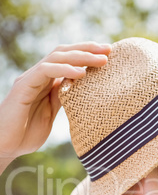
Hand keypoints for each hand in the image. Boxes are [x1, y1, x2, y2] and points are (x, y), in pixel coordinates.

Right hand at [0, 41, 110, 172]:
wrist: (4, 146)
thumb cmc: (26, 134)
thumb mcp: (51, 114)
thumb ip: (62, 98)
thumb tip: (79, 88)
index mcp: (46, 82)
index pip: (68, 60)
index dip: (87, 55)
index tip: (109, 55)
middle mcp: (38, 76)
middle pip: (64, 53)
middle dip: (88, 49)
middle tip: (110, 49)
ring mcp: (30, 79)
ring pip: (57, 57)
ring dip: (81, 56)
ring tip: (101, 59)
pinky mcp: (24, 86)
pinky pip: (46, 71)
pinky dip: (64, 69)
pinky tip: (81, 73)